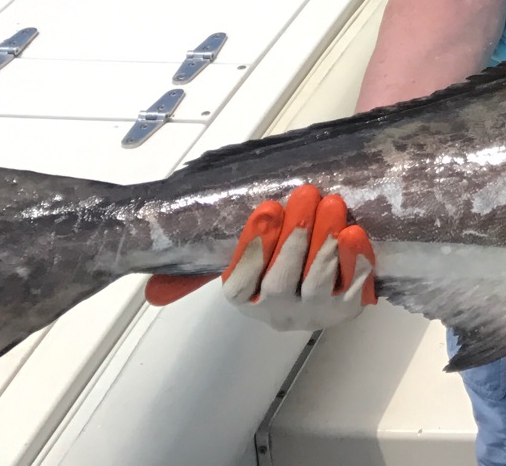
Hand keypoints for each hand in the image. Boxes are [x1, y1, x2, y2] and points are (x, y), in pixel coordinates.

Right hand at [145, 184, 375, 329]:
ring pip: (317, 280)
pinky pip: (352, 285)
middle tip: (306, 194)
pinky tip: (354, 233)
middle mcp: (277, 311)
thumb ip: (197, 271)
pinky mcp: (348, 307)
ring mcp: (314, 312)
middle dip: (294, 233)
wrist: (332, 276)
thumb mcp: (242, 261)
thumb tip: (151, 292)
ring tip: (332, 203)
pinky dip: (353, 259)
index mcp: (244, 299)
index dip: (254, 243)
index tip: (267, 207)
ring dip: (324, 240)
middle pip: (281, 278)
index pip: (241, 279)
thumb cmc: (279, 259)